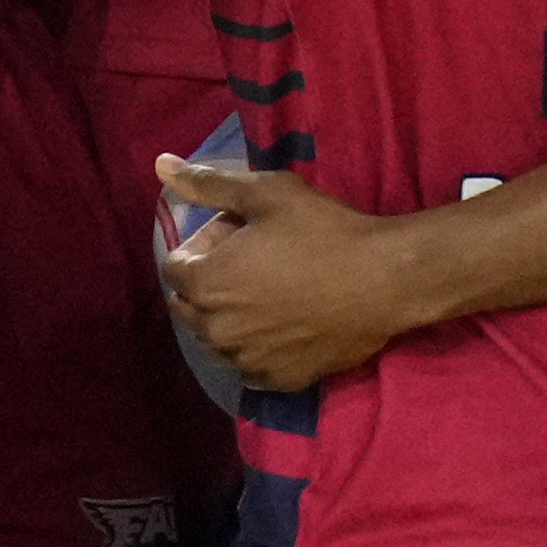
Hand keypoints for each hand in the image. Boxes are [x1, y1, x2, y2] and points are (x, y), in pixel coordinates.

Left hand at [153, 156, 434, 389]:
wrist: (386, 281)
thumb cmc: (322, 231)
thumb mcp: (265, 193)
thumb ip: (207, 184)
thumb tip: (161, 166)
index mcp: (206, 284)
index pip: (175, 266)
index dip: (205, 244)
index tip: (240, 233)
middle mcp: (216, 331)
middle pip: (189, 305)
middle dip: (210, 282)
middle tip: (256, 261)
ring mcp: (247, 361)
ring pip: (217, 340)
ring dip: (229, 318)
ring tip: (271, 294)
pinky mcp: (278, 381)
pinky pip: (250, 365)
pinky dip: (257, 346)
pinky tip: (287, 324)